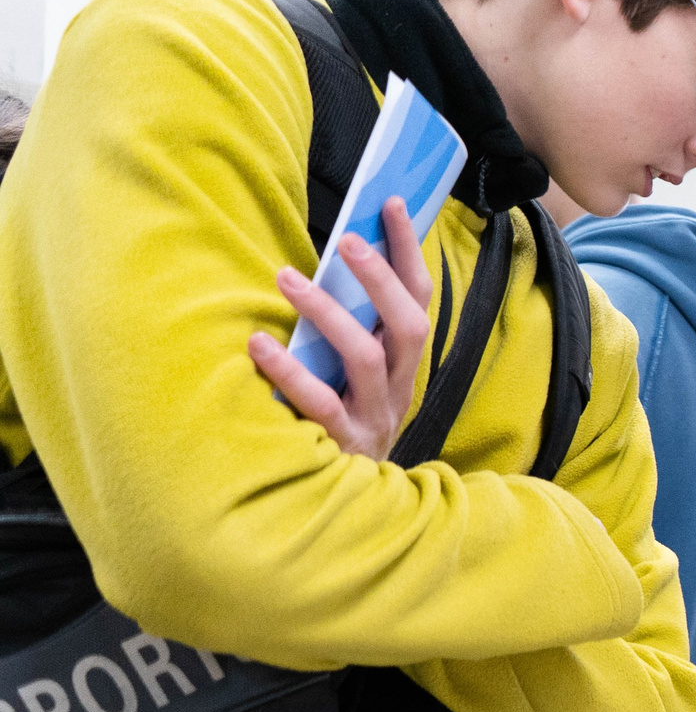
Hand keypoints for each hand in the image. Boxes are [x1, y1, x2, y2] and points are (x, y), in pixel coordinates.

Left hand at [248, 196, 432, 461]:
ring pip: (367, 359)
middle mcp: (400, 388)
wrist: (347, 507)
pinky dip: (289, 373)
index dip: (409, 252)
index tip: (390, 204)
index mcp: (405, 364)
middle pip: (409, 327)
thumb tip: (322, 264)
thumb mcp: (352, 375)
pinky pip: (320, 404)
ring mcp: (375, 417)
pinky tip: (258, 346)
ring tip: (287, 278)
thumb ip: (348, 328)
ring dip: (330, 314)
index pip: (419, 300)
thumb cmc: (337, 423)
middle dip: (382, 280)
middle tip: (346, 241)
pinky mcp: (342, 443)